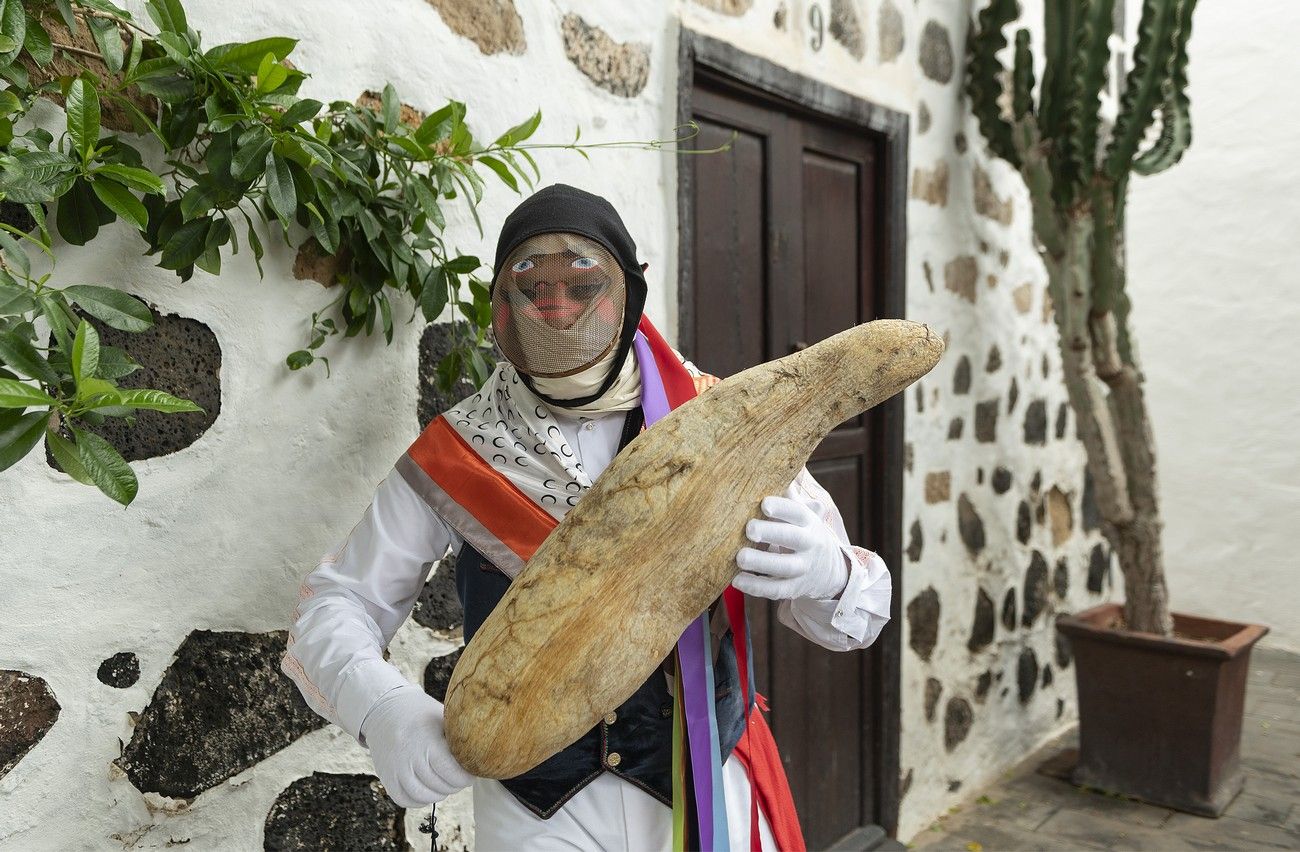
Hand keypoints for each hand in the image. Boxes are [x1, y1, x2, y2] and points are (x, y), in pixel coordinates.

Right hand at [360, 683, 473, 807]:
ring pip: (424, 796)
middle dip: (456, 784)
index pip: (452, 772)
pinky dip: (420, 800)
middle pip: (441, 786)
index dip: (466, 777)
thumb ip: (460, 735)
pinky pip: (406, 800)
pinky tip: (428, 788)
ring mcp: (396, 770)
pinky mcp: (386, 778)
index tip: (472, 770)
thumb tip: (483, 754)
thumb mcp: (442, 717)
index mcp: (427, 741)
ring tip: (446, 782)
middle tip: (460, 776)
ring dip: (440, 794)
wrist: (384, 710)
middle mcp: (410, 757)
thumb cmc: (421, 713)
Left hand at [732, 495, 849, 600]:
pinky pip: (776, 590)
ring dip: (761, 563)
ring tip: (739, 558)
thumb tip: (777, 465)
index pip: (797, 512)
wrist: (831, 572)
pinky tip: (736, 580)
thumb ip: (790, 496)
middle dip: (771, 533)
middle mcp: (810, 544)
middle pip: (793, 538)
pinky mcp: (794, 589)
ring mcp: (803, 568)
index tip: (764, 504)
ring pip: (784, 567)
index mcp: (809, 522)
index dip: (782, 507)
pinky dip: (756, 587)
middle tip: (748, 529)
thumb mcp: (803, 515)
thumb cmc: (806, 534)